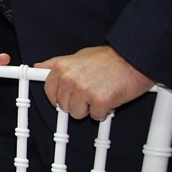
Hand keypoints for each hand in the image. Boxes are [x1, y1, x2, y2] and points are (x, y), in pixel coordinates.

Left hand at [35, 46, 154, 120]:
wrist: (133, 59)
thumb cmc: (109, 58)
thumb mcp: (78, 55)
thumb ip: (56, 63)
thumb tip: (38, 67)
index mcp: (62, 67)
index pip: (49, 90)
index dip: (57, 97)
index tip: (63, 98)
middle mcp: (70, 79)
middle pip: (63, 105)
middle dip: (76, 103)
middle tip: (89, 93)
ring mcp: (83, 90)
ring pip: (76, 113)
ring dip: (89, 109)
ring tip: (99, 94)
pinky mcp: (99, 101)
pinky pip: (95, 116)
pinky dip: (103, 111)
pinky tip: (109, 98)